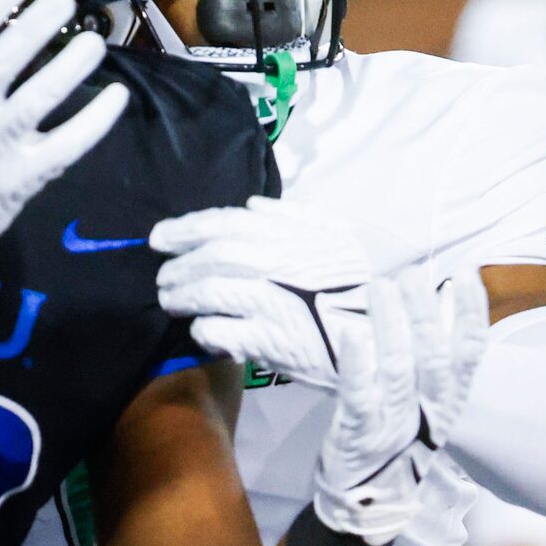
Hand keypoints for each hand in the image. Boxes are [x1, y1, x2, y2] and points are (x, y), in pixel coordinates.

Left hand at [150, 197, 371, 383]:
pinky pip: (220, 331)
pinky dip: (204, 330)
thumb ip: (296, 215)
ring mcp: (271, 301)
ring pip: (208, 292)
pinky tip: (202, 330)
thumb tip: (252, 204)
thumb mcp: (339, 235)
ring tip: (171, 302)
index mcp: (289, 234)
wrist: (386, 330)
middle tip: (163, 277)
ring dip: (183, 296)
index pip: (225, 223)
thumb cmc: (362, 281)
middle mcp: (275, 262)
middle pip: (211, 257)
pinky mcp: (270, 340)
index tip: (159, 237)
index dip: (186, 228)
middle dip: (179, 265)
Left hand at [307, 273, 486, 545]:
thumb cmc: (393, 442)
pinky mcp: (359, 436)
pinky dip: (356, 364)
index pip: (471, 352)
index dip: (471, 310)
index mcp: (449, 402)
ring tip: (382, 288)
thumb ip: (429, 363)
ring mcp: (395, 425)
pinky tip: (352, 334)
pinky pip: (360, 396)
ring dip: (391, 323)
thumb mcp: (423, 406)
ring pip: (399, 368)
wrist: (365, 506)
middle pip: (435, 354)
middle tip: (411, 275)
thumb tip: (431, 305)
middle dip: (425, 309)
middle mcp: (430, 413)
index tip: (467, 273)